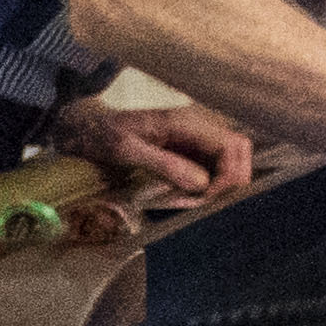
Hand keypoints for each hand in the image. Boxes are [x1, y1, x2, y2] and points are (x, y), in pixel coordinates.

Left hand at [52, 94, 253, 202]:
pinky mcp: (188, 150)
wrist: (86, 128)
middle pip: (239, 151)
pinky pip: (213, 167)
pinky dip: (210, 185)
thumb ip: (164, 164)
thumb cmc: (103, 135)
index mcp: (185, 121)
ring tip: (199, 204)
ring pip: (229, 160)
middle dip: (232, 180)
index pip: (232, 145)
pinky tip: (192, 198)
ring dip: (222, 184)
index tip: (208, 198)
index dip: (230, 175)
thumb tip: (202, 183)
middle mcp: (196, 126)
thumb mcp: (126, 150)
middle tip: (208, 204)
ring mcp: (194, 138)